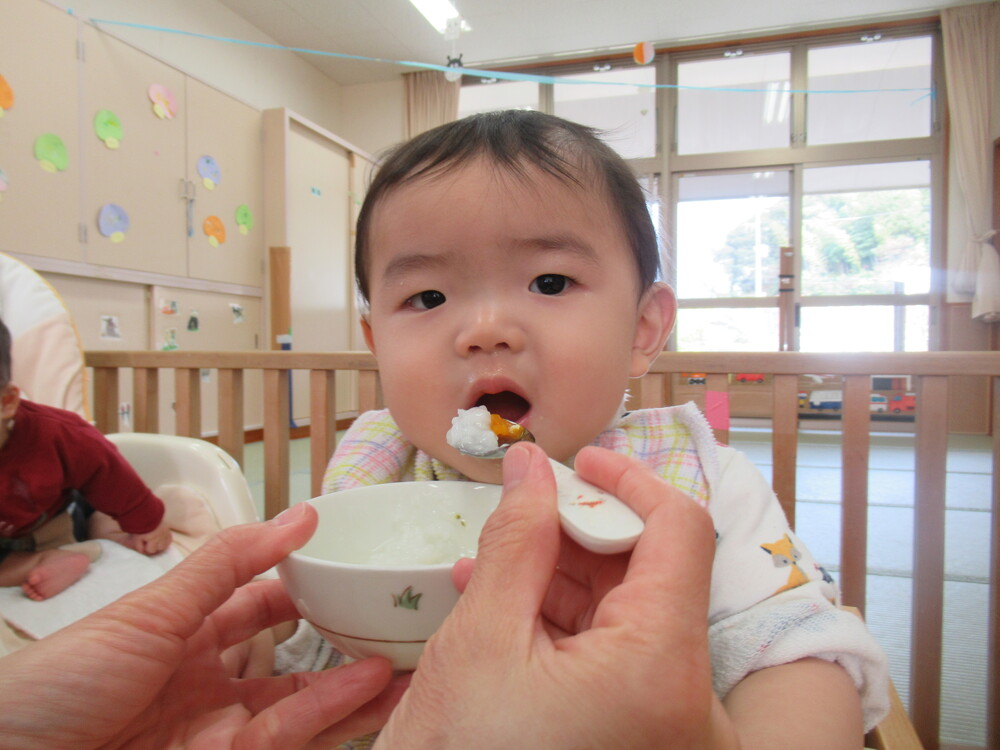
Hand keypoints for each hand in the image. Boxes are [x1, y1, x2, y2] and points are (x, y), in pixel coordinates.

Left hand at [0, 503, 408, 749]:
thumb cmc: (58, 683)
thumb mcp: (150, 611)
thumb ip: (228, 565)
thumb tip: (299, 518)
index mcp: (178, 635)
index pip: (255, 605)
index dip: (301, 586)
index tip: (349, 565)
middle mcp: (204, 682)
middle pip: (287, 661)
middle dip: (340, 643)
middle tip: (395, 619)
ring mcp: (215, 730)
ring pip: (302, 704)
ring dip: (357, 683)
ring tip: (412, 656)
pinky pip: (289, 735)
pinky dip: (335, 711)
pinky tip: (375, 683)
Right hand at [374, 442, 739, 749]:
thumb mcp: (480, 640)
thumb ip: (516, 538)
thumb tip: (530, 466)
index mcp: (662, 669)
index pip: (681, 531)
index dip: (628, 481)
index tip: (576, 461)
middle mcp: (686, 700)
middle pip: (653, 572)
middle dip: (582, 532)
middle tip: (518, 515)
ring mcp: (668, 724)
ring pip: (630, 613)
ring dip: (563, 577)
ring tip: (490, 565)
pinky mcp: (643, 736)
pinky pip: (616, 656)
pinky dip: (565, 625)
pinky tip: (504, 607)